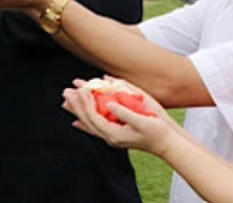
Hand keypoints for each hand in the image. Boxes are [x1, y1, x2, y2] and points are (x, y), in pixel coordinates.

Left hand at [62, 78, 176, 155]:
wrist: (166, 144)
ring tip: (66, 101)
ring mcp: (112, 137)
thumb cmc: (157, 132)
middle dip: (76, 105)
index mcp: (115, 134)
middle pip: (88, 121)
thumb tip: (110, 104)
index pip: (94, 117)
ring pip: (89, 125)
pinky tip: (76, 122)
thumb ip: (125, 113)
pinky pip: (95, 129)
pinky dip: (84, 124)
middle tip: (66, 91)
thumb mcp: (143, 121)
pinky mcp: (116, 135)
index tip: (81, 89)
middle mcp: (111, 137)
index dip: (86, 103)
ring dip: (78, 112)